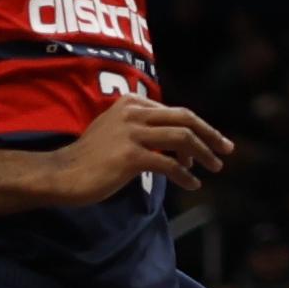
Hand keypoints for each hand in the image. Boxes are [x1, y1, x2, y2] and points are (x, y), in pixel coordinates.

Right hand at [42, 96, 232, 205]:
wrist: (61, 174)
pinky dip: (185, 175)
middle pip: (185, 119)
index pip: (177, 112)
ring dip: (203, 154)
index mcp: (133, 104)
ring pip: (182, 139)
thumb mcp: (116, 130)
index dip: (199, 127)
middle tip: (227, 149)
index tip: (212, 142)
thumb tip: (177, 138)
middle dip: (210, 134)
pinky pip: (168, 164)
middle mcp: (134, 113)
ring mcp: (132, 133)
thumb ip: (142, 126)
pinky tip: (192, 184)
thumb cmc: (90, 157)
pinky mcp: (130, 156)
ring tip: (214, 167)